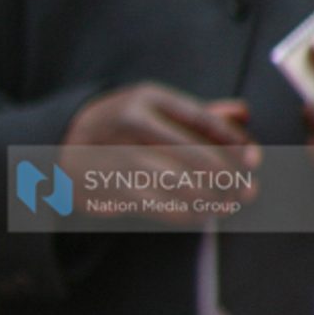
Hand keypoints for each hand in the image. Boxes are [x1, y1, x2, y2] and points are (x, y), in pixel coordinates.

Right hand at [60, 83, 257, 227]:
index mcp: (146, 99)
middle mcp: (127, 124)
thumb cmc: (122, 126)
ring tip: (227, 206)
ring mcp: (112, 157)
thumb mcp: (154, 109)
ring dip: (209, 200)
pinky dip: (183, 213)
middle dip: (227, 177)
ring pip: (176, 184)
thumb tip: (244, 115)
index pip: (201, 119)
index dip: (233, 142)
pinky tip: (198, 215)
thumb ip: (199, 114)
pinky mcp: (102, 187)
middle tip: (247, 191)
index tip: (254, 160)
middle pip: (194, 154)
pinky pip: (154, 205)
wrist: (59, 144)